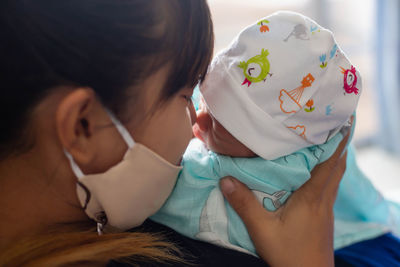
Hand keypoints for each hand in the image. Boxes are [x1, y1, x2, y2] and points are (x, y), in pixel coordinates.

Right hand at [220, 130, 349, 266]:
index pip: (330, 162)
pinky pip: (329, 187)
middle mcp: (324, 198)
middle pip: (337, 166)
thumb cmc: (289, 254)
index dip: (336, 141)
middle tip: (325, 126)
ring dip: (332, 158)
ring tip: (320, 143)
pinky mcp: (324, 216)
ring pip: (335, 176)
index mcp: (313, 196)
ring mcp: (326, 208)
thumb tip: (226, 179)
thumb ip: (244, 203)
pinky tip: (313, 173)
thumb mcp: (262, 229)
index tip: (335, 121)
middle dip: (335, 144)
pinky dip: (326, 172)